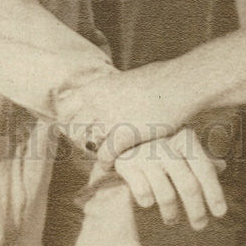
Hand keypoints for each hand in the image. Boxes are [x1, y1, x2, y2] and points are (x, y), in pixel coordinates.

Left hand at [58, 61, 200, 163]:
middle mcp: (97, 102)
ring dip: (93, 150)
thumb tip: (113, 96)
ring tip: (100, 154)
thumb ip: (114, 90)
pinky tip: (109, 167)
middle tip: (89, 143)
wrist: (180, 83)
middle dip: (80, 136)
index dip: (69, 118)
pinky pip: (105, 156)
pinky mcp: (124, 135)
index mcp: (96, 85)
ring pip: (88, 143)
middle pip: (75, 127)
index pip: (66, 106)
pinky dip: (105, 163)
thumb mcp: (128, 79)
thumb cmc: (160, 78)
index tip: (75, 125)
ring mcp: (109, 119)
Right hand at [114, 128, 227, 230]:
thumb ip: (199, 157)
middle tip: (200, 225)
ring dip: (171, 213)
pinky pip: (143, 192)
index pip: (204, 169)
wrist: (120, 129)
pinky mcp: (127, 164)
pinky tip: (149, 203)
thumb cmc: (158, 140)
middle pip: (188, 185)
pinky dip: (148, 202)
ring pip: (166, 195)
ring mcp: (146, 154)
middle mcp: (167, 145)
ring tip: (172, 220)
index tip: (220, 213)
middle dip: (196, 211)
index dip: (214, 193)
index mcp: (185, 138)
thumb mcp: (180, 143)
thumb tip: (222, 167)